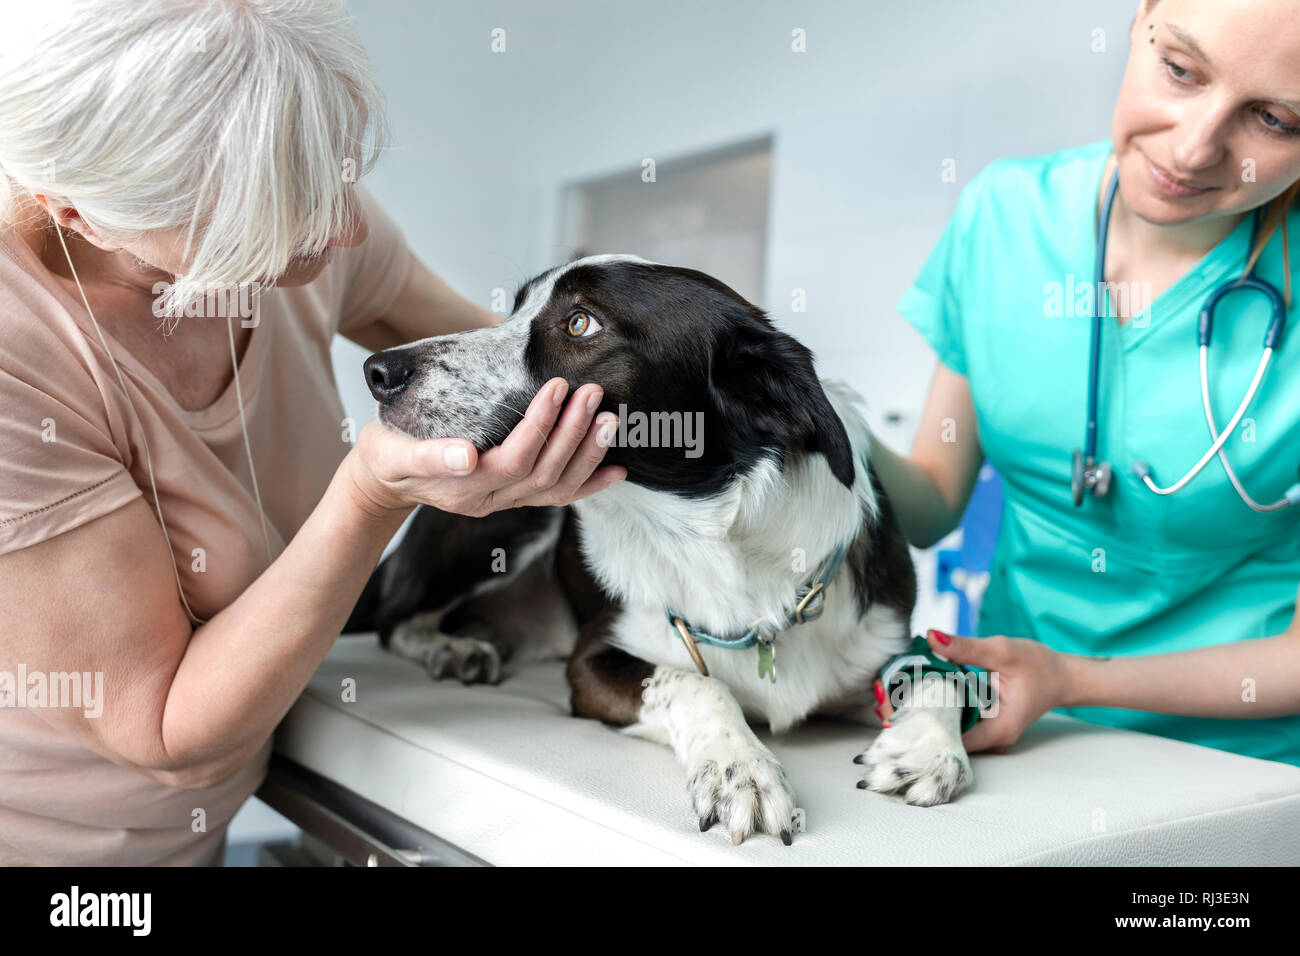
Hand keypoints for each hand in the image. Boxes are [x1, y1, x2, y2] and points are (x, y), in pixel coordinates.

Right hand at [345, 378, 625, 517]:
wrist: (387, 479)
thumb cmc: (388, 455)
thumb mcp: (393, 452)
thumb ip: (428, 456)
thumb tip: (465, 456)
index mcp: (465, 488)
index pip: (513, 459)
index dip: (539, 426)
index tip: (556, 388)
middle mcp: (491, 500)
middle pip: (543, 471)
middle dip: (572, 433)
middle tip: (593, 394)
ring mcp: (507, 500)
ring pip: (557, 487)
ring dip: (588, 455)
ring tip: (610, 420)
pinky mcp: (516, 496)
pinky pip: (559, 497)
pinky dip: (589, 484)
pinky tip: (616, 471)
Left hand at [875, 629, 1071, 753]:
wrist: (1061, 676)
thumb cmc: (1039, 666)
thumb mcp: (1003, 651)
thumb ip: (967, 648)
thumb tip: (931, 637)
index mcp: (995, 730)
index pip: (946, 739)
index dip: (917, 724)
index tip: (891, 706)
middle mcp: (987, 739)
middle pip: (939, 736)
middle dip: (910, 717)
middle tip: (882, 694)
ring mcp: (982, 733)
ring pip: (941, 728)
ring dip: (917, 710)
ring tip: (888, 690)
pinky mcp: (976, 722)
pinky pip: (948, 718)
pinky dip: (931, 704)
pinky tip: (910, 688)